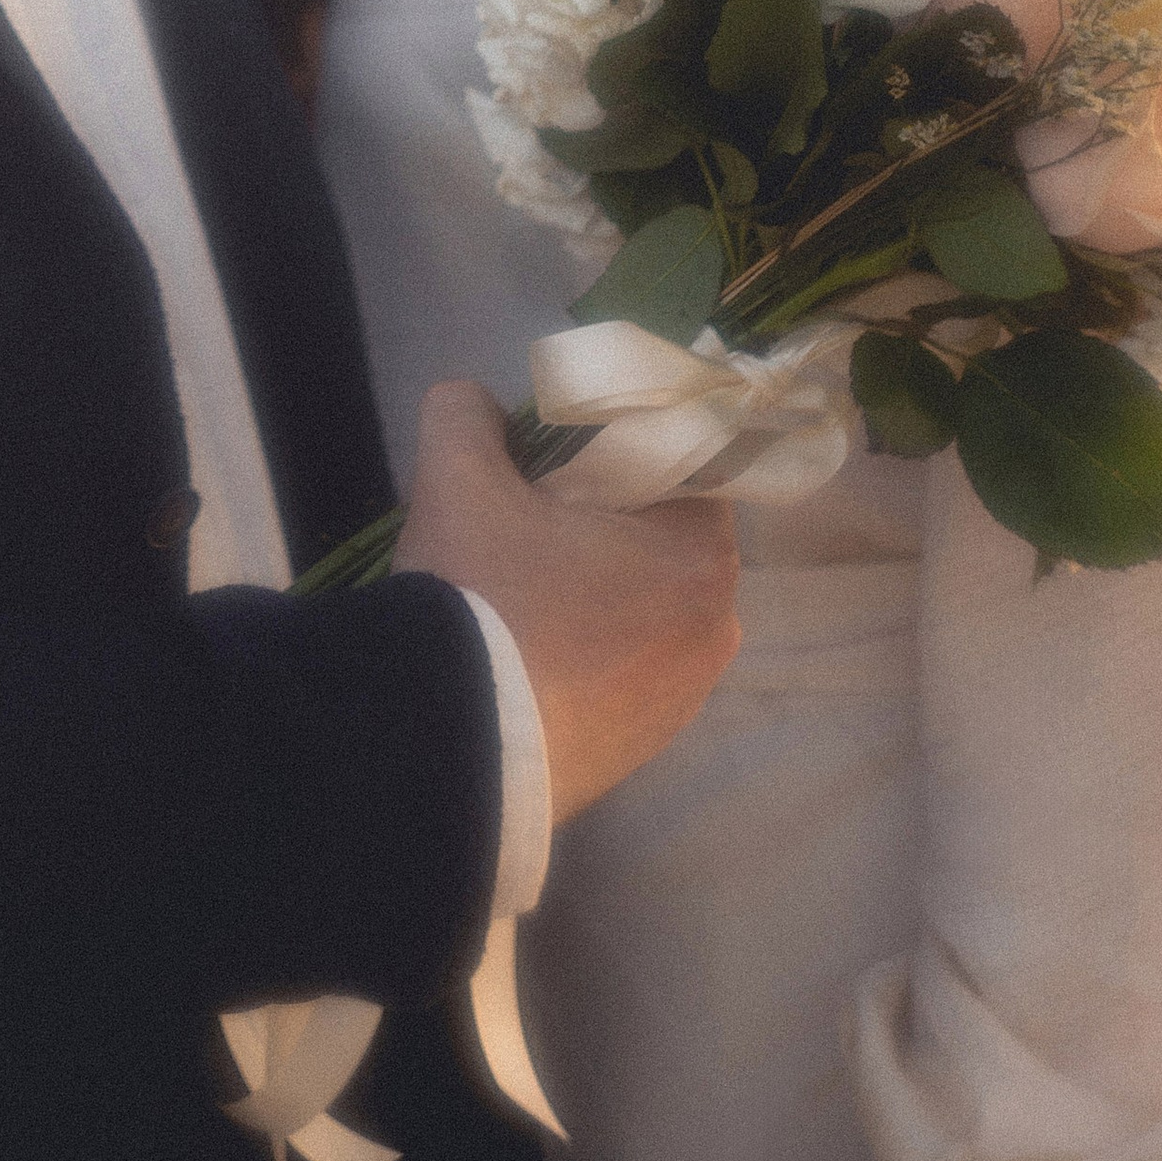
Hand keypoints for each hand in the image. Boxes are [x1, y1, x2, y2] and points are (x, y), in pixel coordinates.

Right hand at [393, 382, 737, 824]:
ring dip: (595, 594)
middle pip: (662, 541)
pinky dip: (586, 656)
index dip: (616, 454)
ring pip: (643, 611)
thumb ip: (469, 412)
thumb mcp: (456, 477)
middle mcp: (717, 629)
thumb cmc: (479, 598)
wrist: (444, 753)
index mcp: (703, 554)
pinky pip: (625, 675)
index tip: (555, 465)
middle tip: (526, 525)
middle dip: (604, 526)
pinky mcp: (644, 753)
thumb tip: (478, 407)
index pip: (679, 470)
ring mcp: (684, 701)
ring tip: (517, 596)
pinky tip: (523, 654)